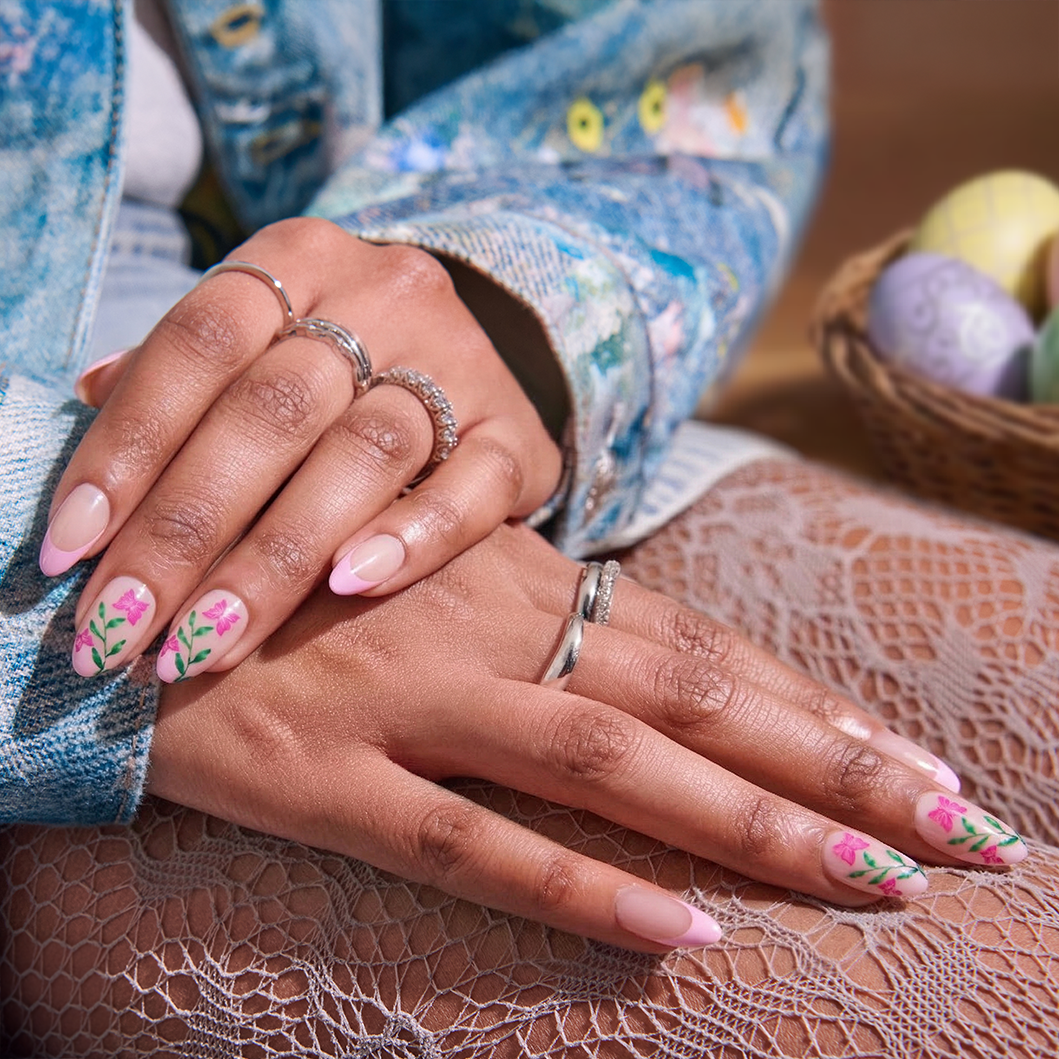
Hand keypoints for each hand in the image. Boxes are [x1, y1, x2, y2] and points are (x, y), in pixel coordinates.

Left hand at [42, 218, 561, 681]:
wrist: (472, 367)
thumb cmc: (341, 369)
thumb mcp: (262, 342)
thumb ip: (182, 370)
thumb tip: (86, 398)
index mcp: (302, 256)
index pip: (199, 339)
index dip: (127, 446)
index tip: (67, 550)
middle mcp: (386, 295)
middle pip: (276, 407)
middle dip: (186, 529)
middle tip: (123, 629)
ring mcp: (463, 363)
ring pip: (368, 451)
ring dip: (277, 556)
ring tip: (207, 642)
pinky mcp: (520, 435)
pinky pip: (474, 485)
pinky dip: (412, 536)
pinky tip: (350, 587)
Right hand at [148, 523, 1027, 952]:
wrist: (126, 583)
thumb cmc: (289, 579)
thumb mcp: (426, 578)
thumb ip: (534, 617)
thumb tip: (639, 659)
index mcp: (509, 577)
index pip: (692, 642)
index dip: (808, 701)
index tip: (916, 760)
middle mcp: (480, 627)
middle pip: (686, 696)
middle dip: (829, 762)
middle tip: (960, 828)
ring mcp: (405, 698)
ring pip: (605, 764)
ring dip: (742, 822)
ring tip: (868, 879)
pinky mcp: (324, 773)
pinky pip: (468, 840)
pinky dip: (577, 887)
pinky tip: (680, 934)